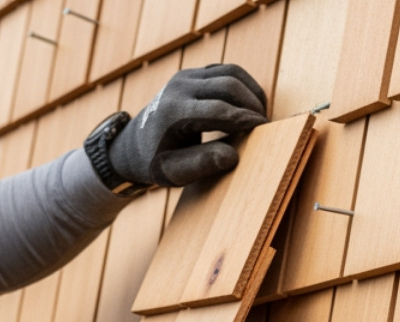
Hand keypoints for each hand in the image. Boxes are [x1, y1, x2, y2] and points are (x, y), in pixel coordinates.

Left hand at [108, 64, 268, 187]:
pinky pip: (226, 71)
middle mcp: (179, 87)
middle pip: (229, 85)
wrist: (135, 144)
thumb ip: (202, 164)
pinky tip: (249, 106)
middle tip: (265, 126)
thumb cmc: (156, 162)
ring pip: (231, 72)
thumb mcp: (174, 172)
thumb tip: (233, 157)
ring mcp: (186, 76)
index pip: (219, 110)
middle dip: (252, 104)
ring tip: (259, 116)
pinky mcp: (193, 73)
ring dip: (251, 92)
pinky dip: (243, 85)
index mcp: (173, 111)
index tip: (265, 130)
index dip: (245, 119)